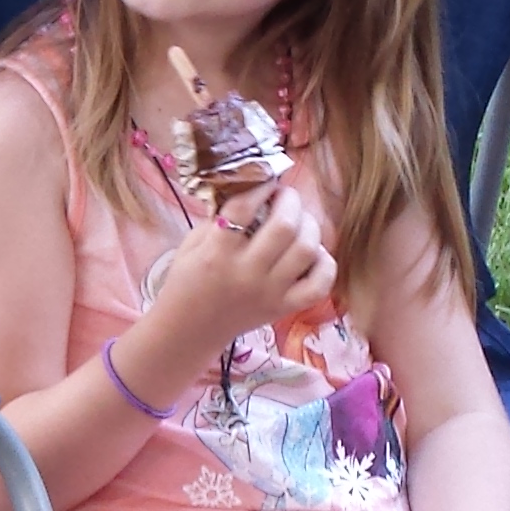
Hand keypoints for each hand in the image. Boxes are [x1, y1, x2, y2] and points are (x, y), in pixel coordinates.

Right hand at [142, 188, 336, 361]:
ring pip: (307, 249)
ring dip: (309, 226)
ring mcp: (269, 293)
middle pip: (285, 226)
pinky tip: (311, 254)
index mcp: (216, 254)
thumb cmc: (185, 283)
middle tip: (284, 197)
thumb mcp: (191, 245)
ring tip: (299, 222)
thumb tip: (250, 190)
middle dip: (290, 200)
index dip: (260, 185)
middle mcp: (246, 273)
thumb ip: (217, 218)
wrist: (187, 331)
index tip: (265, 179)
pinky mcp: (284, 308)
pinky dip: (324, 263)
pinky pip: (320, 284)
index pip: (244, 207)